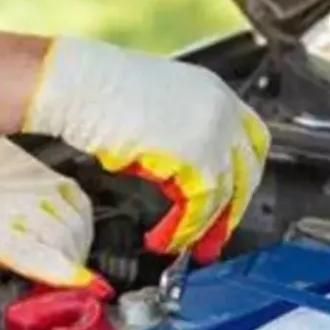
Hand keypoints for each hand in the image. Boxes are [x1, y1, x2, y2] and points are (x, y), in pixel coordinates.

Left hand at [0, 138, 110, 319]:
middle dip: (70, 270)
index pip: (33, 252)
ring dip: (79, 249)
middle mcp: (17, 205)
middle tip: (62, 289)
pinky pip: (79, 200)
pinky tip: (77, 234)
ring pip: (76, 223)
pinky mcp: (44, 172)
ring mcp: (35, 187)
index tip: (82, 286)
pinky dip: (84, 222)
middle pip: (64, 243)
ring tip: (69, 265)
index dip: (60, 271)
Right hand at [23, 37, 269, 261]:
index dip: (242, 175)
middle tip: (214, 237)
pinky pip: (201, 205)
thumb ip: (182, 137)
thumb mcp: (157, 110)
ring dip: (201, 227)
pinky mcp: (197, 157)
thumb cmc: (100, 95)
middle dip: (230, 210)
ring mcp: (213, 132)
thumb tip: (184, 176)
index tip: (231, 200)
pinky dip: (183, 228)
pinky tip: (164, 237)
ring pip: (225, 194)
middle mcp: (221, 110)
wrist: (78, 86)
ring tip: (179, 243)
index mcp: (214, 92)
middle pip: (246, 171)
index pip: (251, 139)